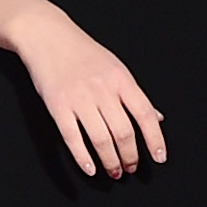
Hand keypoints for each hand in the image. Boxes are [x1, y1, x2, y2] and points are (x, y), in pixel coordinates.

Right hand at [12, 6, 166, 177]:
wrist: (47, 35)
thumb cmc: (82, 51)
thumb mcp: (116, 67)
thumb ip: (134, 95)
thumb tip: (156, 117)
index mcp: (121, 79)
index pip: (145, 114)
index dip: (155, 139)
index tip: (159, 157)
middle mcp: (103, 90)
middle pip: (123, 132)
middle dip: (130, 156)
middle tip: (131, 167)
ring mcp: (79, 98)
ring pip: (101, 139)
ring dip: (110, 161)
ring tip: (115, 171)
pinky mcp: (57, 106)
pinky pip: (72, 137)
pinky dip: (82, 157)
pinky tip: (90, 168)